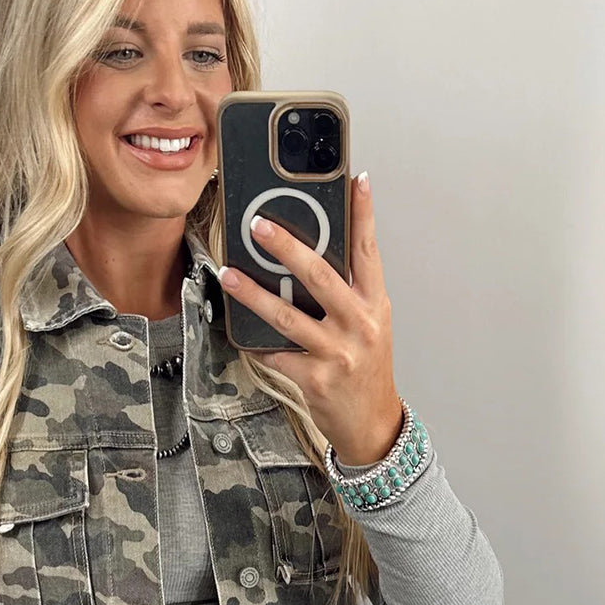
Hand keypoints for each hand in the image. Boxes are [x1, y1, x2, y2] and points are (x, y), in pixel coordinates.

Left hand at [217, 171, 403, 465]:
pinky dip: (257, 345)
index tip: (356, 181)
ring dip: (253, 294)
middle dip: (287, 247)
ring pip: (288, 316)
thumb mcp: (369, 326)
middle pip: (320, 276)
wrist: (373, 424)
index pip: (369, 251)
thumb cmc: (366, 370)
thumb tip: (307, 261)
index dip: (364, 214)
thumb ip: (347, 295)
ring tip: (229, 275)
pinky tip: (241, 335)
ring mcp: (337, 353)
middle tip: (259, 225)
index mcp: (374, 305)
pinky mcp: (315, 379)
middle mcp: (359, 325)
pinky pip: (276, 355)